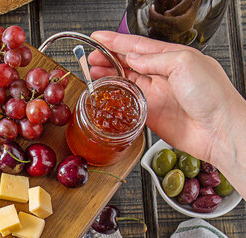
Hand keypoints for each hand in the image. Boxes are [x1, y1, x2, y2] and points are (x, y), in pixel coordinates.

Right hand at [88, 31, 245, 196]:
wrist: (218, 128)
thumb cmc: (211, 95)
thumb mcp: (184, 63)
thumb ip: (156, 59)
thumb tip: (133, 59)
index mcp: (172, 57)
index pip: (138, 46)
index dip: (116, 41)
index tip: (98, 37)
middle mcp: (163, 75)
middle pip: (128, 63)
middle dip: (108, 59)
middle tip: (90, 58)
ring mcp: (156, 96)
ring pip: (125, 83)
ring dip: (108, 77)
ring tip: (92, 74)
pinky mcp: (151, 115)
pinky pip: (127, 105)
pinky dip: (114, 100)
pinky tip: (105, 97)